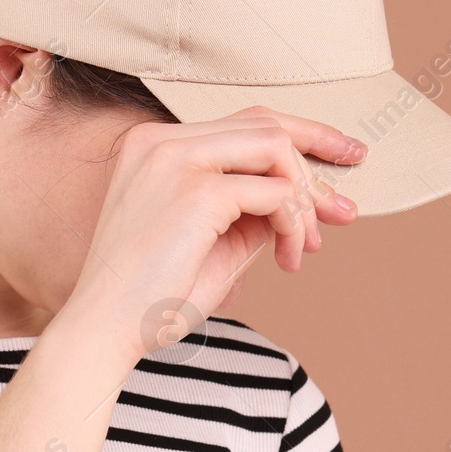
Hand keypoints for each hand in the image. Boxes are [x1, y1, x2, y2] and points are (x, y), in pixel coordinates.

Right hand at [64, 105, 364, 356]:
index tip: (345, 155)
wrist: (105, 329)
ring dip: (303, 201)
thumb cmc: (153, 295)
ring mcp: (177, 159)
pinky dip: (293, 225)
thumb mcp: (214, 240)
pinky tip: (288, 260)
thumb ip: (252, 210)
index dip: (302, 136)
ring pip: (276, 147)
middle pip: (266, 123)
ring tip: (302, 249)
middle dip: (317, 162)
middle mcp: (162, 140)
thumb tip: (309, 199)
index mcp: (155, 146)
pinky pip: (276, 193)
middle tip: (345, 211)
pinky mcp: (198, 190)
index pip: (243, 122)